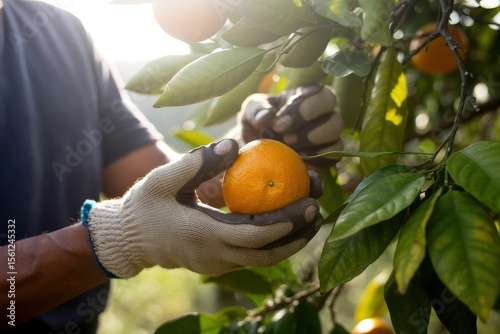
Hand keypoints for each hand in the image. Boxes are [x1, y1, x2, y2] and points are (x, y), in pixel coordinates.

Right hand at [85, 139, 322, 277]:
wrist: (127, 240)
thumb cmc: (143, 206)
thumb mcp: (164, 178)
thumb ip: (198, 162)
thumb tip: (235, 143)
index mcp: (203, 234)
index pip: (254, 235)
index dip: (285, 223)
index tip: (308, 204)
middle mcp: (214, 256)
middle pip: (267, 253)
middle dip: (297, 235)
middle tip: (318, 211)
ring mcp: (215, 264)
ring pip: (262, 260)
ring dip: (289, 243)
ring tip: (310, 221)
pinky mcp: (215, 263)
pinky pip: (251, 257)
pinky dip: (272, 244)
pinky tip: (284, 225)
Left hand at [240, 85, 343, 168]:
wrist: (257, 149)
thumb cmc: (257, 123)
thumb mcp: (250, 112)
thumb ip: (256, 111)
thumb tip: (267, 118)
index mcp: (304, 94)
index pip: (316, 90)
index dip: (300, 107)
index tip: (277, 124)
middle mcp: (321, 109)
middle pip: (330, 103)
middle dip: (307, 120)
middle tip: (285, 137)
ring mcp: (328, 131)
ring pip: (335, 129)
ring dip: (312, 139)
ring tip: (289, 149)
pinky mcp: (330, 154)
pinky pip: (334, 154)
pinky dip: (318, 158)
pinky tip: (298, 160)